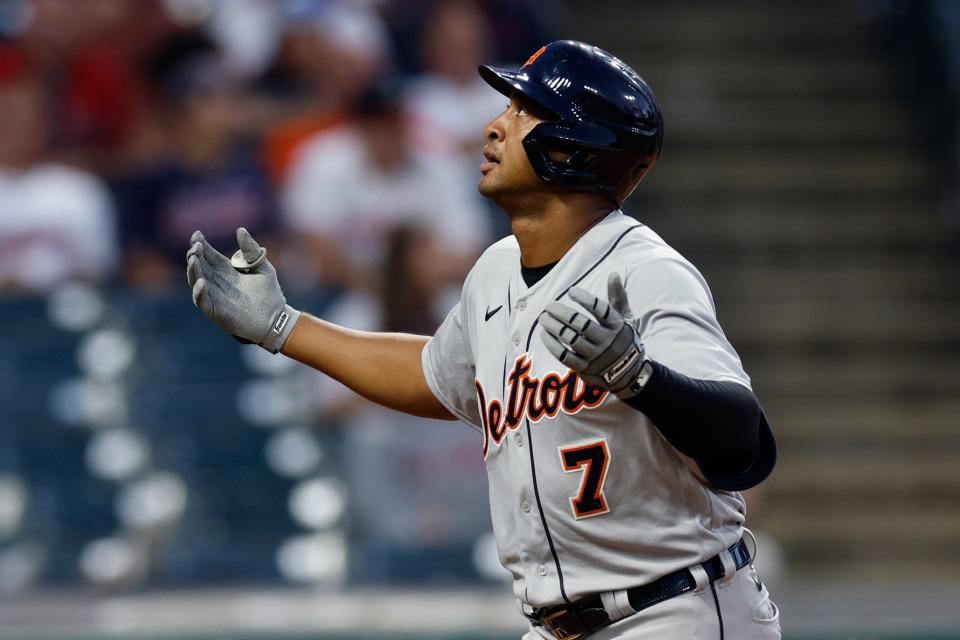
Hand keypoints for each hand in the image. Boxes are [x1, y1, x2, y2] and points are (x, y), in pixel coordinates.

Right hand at [186, 228, 300, 353]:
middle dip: (194, 254)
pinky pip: (202, 301)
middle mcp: (217, 282)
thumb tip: (240, 230)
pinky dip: (199, 292)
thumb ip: (250, 250)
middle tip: (196, 246)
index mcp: (226, 270)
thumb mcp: (262, 266)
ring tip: (194, 258)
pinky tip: (201, 282)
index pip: (209, 255)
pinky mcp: (215, 311)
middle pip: (199, 266)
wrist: (276, 318)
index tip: (197, 234)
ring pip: (196, 281)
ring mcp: (214, 296)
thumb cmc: (269, 293)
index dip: (201, 244)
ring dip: (193, 270)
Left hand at [540, 272, 646, 397]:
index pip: (601, 310)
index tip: (571, 291)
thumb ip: (617, 297)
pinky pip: (564, 356)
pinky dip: (552, 344)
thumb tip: (613, 273)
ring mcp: (595, 356)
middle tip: (549, 306)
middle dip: (562, 313)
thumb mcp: (625, 318)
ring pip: (570, 339)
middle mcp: (606, 340)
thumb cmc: (624, 339)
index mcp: (616, 326)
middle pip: (581, 324)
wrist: (630, 374)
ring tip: (543, 318)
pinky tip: (544, 334)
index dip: (585, 299)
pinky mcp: (584, 369)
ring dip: (553, 327)